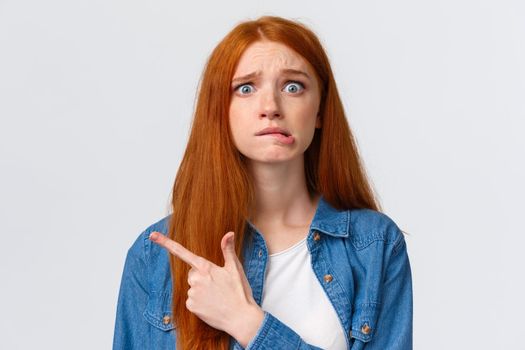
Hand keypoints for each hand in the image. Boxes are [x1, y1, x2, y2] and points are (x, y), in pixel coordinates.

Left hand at [149, 230, 263, 345]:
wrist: (241, 318)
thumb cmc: (239, 291)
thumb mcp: (235, 268)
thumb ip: (228, 249)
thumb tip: (229, 233)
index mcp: (205, 267)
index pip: (182, 252)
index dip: (166, 243)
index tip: (152, 235)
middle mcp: (195, 279)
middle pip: (192, 273)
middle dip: (202, 277)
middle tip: (218, 285)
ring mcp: (192, 293)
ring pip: (192, 287)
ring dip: (202, 290)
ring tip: (217, 296)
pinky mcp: (190, 307)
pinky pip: (191, 300)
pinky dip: (200, 302)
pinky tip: (212, 305)